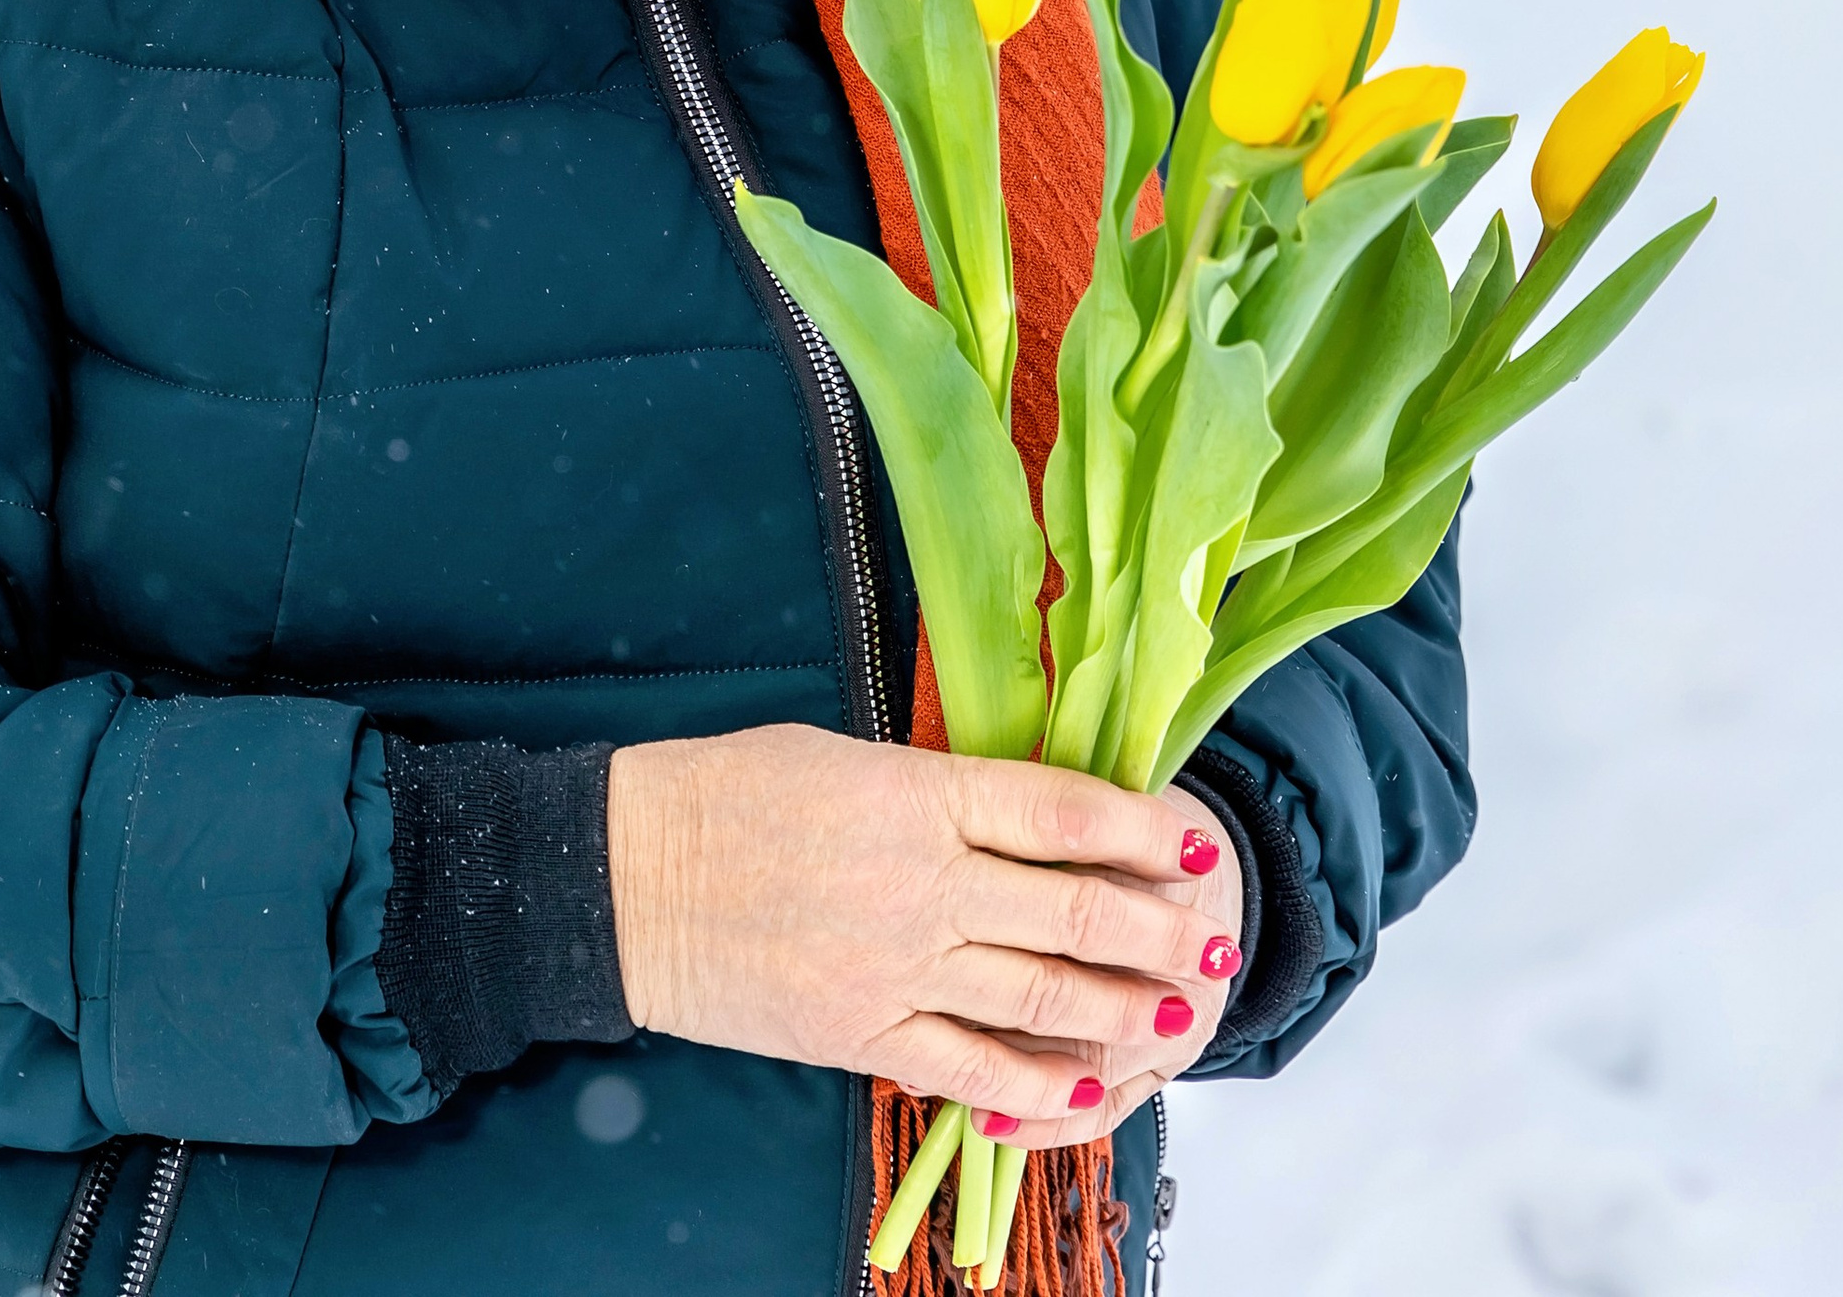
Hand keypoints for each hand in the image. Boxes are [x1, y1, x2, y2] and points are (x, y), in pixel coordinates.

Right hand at [606, 726, 1244, 1145]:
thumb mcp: (840, 755)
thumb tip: (1008, 813)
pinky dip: (1034, 1082)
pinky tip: (1083, 1087)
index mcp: (916, 792)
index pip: (1059, 811)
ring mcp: (895, 964)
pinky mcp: (861, 1031)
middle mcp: (922, 880)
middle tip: (1216, 938)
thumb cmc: (724, 793)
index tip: (1193, 840)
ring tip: (1178, 1012)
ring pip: (1039, 993)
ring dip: (1120, 1006)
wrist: (626, 875)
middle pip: (1072, 907)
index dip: (1140, 828)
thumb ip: (930, 788)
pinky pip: (969, 1067)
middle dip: (1158, 927)